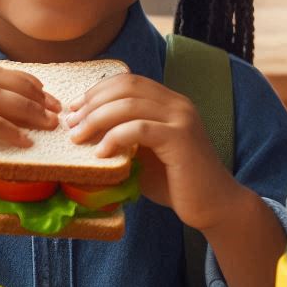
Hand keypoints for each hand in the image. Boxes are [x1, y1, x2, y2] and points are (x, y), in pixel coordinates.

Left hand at [65, 73, 236, 230]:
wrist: (214, 206)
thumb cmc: (178, 184)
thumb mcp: (146, 154)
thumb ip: (126, 139)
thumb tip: (86, 133)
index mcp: (171, 102)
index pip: (129, 81)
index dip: (97, 91)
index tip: (75, 110)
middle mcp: (178, 104)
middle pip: (126, 86)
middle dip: (92, 102)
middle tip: (71, 124)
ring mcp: (181, 119)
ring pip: (129, 104)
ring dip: (96, 119)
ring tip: (78, 137)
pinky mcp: (181, 138)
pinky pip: (139, 129)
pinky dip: (115, 138)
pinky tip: (101, 153)